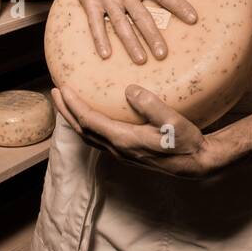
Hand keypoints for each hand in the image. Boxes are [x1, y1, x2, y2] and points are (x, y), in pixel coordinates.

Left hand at [52, 85, 227, 178]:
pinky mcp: (127, 152)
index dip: (73, 105)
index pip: (89, 121)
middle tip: (55, 91)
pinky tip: (90, 116)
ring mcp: (121, 153)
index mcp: (124, 140)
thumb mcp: (173, 121)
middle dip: (66, 111)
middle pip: (82, 130)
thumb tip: (129, 90)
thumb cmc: (186, 141)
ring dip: (74, 118)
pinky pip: (98, 138)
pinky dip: (87, 125)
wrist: (196, 163)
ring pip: (88, 136)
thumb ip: (151, 105)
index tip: (63, 87)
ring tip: (66, 103)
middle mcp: (118, 149)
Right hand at [58, 0, 196, 63]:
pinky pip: (96, 23)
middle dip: (153, 36)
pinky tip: (106, 54)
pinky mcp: (90, 2)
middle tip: (163, 54)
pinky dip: (100, 39)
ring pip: (122, 25)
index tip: (193, 19)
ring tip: (141, 60)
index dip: (179, 6)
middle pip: (143, 17)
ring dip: (131, 43)